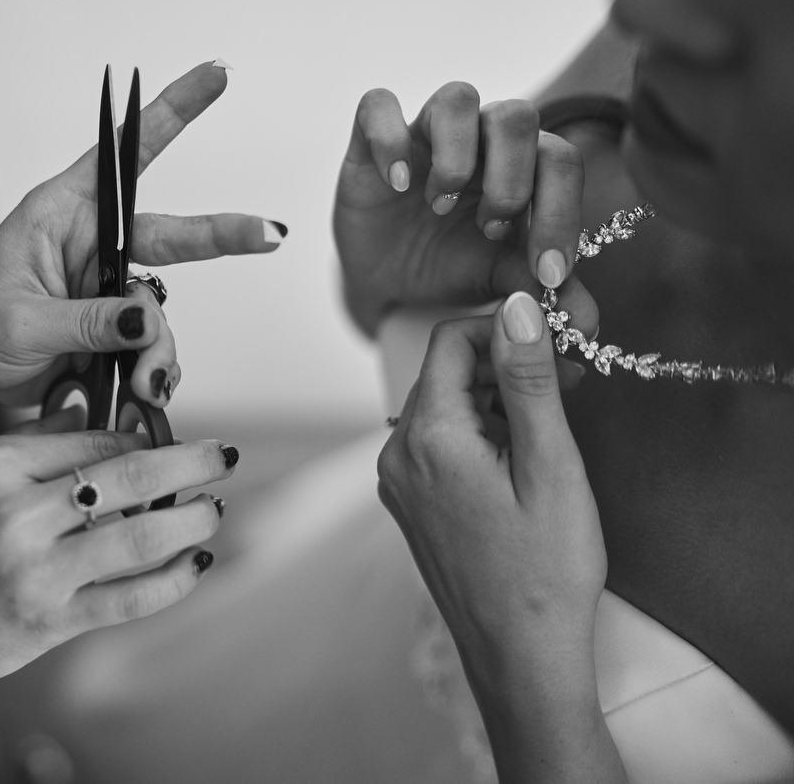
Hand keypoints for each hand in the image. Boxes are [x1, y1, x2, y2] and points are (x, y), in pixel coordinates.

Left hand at [0, 61, 283, 409]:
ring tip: (143, 385)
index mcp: (62, 213)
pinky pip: (152, 344)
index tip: (217, 76)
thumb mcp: (22, 322)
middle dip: (222, 237)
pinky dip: (152, 369)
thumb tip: (144, 320)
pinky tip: (142, 390)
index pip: (123, 152)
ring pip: (160, 310)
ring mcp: (106, 286)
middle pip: (172, 233)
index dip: (172, 111)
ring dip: (159, 350)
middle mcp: (93, 242)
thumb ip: (86, 321)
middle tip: (270, 236)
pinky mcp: (114, 326)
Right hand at [0, 410, 235, 767]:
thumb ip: (32, 442)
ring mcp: (34, 569)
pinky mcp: (50, 620)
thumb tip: (90, 408)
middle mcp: (15, 512)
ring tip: (214, 510)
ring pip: (140, 534)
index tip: (175, 443)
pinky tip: (195, 563)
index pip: (95, 439)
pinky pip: (131, 597)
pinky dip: (174, 580)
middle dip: (190, 463)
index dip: (147, 440)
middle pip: (128, 474)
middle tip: (224, 456)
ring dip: (191, 520)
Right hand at [333, 83, 596, 335]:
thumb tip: (583, 317)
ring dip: (457, 156)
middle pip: (515, 116)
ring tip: (441, 205)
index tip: (548, 272)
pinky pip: (378, 105)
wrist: (391, 284)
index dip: (561, 211)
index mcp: (524, 163)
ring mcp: (425, 133)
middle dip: (511, 179)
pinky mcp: (371, 139)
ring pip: (457, 98)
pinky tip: (396, 184)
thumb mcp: (500, 280)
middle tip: (491, 230)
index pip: (559, 161)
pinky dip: (389, 140)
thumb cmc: (453, 268)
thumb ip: (540, 286)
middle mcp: (480, 137)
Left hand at [377, 293, 604, 680]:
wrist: (519, 656)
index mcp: (427, 438)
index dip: (504, 330)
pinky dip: (479, 435)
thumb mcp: (550, 465)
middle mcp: (397, 455)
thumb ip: (529, 380)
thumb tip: (518, 307)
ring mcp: (398, 482)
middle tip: (568, 384)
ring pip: (444, 408)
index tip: (555, 346)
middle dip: (503, 367)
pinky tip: (521, 461)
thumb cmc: (544, 570)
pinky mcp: (409, 503)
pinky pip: (439, 443)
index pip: (450, 340)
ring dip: (495, 402)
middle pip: (445, 373)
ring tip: (551, 430)